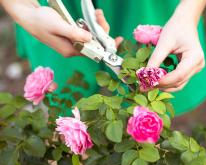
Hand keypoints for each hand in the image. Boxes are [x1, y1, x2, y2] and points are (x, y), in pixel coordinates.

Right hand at [1, 0, 120, 56]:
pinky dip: (92, 24)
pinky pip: (88, 32)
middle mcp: (74, 49)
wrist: (29, 16)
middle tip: (100, 15)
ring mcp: (74, 42)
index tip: (118, 41)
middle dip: (102, 30)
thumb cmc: (41, 21)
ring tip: (97, 12)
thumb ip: (74, 33)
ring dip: (97, 25)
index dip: (107, 47)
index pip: (94, 52)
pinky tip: (93, 15)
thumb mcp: (58, 26)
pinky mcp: (73, 35)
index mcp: (70, 50)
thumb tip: (90, 39)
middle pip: (96, 44)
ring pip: (93, 37)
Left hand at [147, 1, 205, 91]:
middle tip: (144, 86)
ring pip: (179, 84)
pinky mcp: (191, 69)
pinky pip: (179, 79)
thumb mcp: (164, 42)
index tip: (147, 82)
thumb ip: (155, 59)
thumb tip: (145, 75)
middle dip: (161, 85)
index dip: (163, 81)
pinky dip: (167, 81)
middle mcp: (198, 65)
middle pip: (179, 82)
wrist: (185, 22)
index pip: (178, 75)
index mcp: (195, 57)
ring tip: (148, 84)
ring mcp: (196, 68)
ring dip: (164, 86)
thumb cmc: (175, 28)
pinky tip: (155, 79)